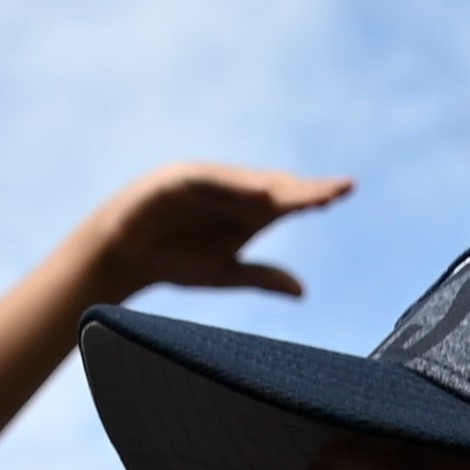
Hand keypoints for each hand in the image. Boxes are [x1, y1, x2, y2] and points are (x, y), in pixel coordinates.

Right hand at [83, 163, 351, 306]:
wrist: (124, 256)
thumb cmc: (174, 260)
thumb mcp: (223, 273)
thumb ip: (261, 277)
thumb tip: (303, 291)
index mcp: (248, 212)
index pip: (290, 201)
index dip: (316, 196)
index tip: (344, 193)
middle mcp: (232, 192)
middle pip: (275, 186)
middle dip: (303, 189)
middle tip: (335, 193)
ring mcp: (206, 183)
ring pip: (245, 180)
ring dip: (272, 186)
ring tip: (300, 194)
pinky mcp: (177, 181)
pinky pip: (207, 179)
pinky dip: (229, 183)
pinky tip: (252, 190)